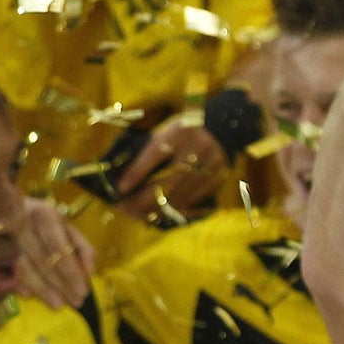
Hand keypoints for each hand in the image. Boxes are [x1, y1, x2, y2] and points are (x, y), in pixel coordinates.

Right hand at [12, 199, 96, 310]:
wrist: (10, 209)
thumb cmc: (47, 224)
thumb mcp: (68, 229)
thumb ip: (83, 249)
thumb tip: (89, 273)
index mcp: (46, 215)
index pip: (59, 248)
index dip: (71, 271)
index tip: (83, 291)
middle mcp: (24, 223)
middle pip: (43, 261)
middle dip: (60, 285)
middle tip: (74, 302)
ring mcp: (6, 235)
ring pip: (25, 268)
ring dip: (42, 289)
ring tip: (58, 305)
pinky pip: (9, 270)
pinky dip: (21, 284)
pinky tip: (31, 297)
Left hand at [113, 117, 228, 218]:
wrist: (222, 129)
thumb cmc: (183, 132)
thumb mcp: (166, 132)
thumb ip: (149, 151)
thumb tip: (125, 179)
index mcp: (180, 132)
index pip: (155, 154)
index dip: (136, 173)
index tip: (121, 189)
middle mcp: (198, 147)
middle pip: (167, 181)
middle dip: (143, 199)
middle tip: (126, 209)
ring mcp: (211, 165)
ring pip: (180, 195)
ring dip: (157, 208)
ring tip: (139, 214)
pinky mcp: (218, 178)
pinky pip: (193, 199)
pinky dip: (175, 208)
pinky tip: (161, 212)